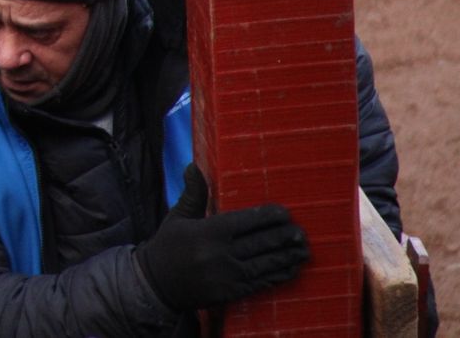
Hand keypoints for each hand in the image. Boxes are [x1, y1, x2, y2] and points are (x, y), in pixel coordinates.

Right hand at [136, 163, 309, 311]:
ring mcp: (227, 275)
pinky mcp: (231, 293)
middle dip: (283, 236)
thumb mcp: (177, 217)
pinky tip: (291, 269)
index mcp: (207, 231)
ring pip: (265, 263)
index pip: (245, 221)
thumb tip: (193, 166)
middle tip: (301, 231)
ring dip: (287, 256)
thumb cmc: (167, 246)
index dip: (267, 216)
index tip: (285, 212)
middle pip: (260, 242)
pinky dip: (278, 276)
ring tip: (304, 249)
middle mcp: (220, 253)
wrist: (155, 285)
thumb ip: (193, 194)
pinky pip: (260, 282)